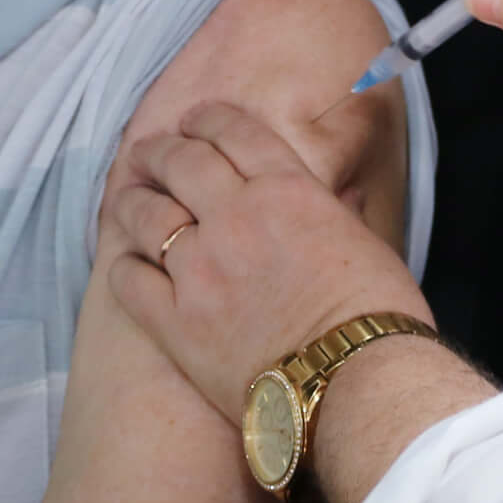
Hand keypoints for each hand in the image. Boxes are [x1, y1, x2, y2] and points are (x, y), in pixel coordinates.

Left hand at [105, 102, 431, 424]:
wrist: (355, 383)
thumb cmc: (379, 316)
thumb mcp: (367, 243)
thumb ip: (340, 214)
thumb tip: (346, 196)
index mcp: (286, 189)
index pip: (233, 132)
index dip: (207, 119)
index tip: (194, 121)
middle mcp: (234, 216)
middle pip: (180, 162)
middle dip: (160, 150)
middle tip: (148, 152)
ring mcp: (199, 269)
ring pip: (145, 215)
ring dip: (131, 200)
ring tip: (126, 198)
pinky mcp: (175, 323)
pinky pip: (130, 280)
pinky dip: (124, 265)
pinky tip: (125, 263)